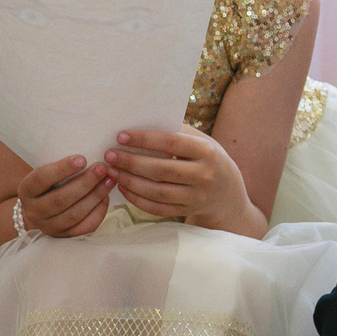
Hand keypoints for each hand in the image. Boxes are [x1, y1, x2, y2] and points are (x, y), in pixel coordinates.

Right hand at [13, 152, 110, 238]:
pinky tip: (105, 199)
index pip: (41, 179)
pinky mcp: (63, 237)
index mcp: (26, 191)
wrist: (37, 212)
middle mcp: (34, 211)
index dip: (61, 169)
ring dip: (94, 197)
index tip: (82, 159)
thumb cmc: (46, 186)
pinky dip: (97, 213)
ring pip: (74, 215)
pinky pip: (83, 228)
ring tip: (109, 181)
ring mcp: (48, 227)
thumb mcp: (43, 174)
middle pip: (60, 199)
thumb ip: (58, 167)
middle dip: (84, 183)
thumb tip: (88, 153)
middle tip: (102, 169)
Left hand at [104, 126, 251, 230]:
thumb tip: (139, 124)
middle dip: (131, 162)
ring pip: (156, 192)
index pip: (171, 143)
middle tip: (109, 155)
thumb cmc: (206, 158)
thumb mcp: (201, 141)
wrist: (227, 192)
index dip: (144, 139)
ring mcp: (196, 197)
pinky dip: (137, 199)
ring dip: (129, 181)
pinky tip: (123, 188)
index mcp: (206, 152)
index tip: (121, 136)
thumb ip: (176, 133)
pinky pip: (157, 208)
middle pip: (160, 169)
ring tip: (112, 171)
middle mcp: (203, 175)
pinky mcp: (186, 211)